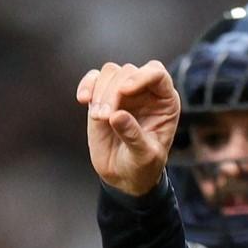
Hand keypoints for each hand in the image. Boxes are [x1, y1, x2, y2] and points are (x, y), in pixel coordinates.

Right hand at [77, 61, 179, 195]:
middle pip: (128, 72)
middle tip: (105, 118)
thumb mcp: (144, 156)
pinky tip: (83, 99)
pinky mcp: (103, 97)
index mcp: (164, 100)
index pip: (156, 73)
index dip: (140, 77)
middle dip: (113, 93)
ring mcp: (123, 92)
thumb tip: (116, 115)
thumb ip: (134, 136)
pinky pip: (93, 79)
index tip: (124, 91)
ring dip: (100, 92)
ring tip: (98, 118)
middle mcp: (145, 91)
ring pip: (110, 72)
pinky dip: (87, 85)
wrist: (124, 175)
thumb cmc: (142, 165)